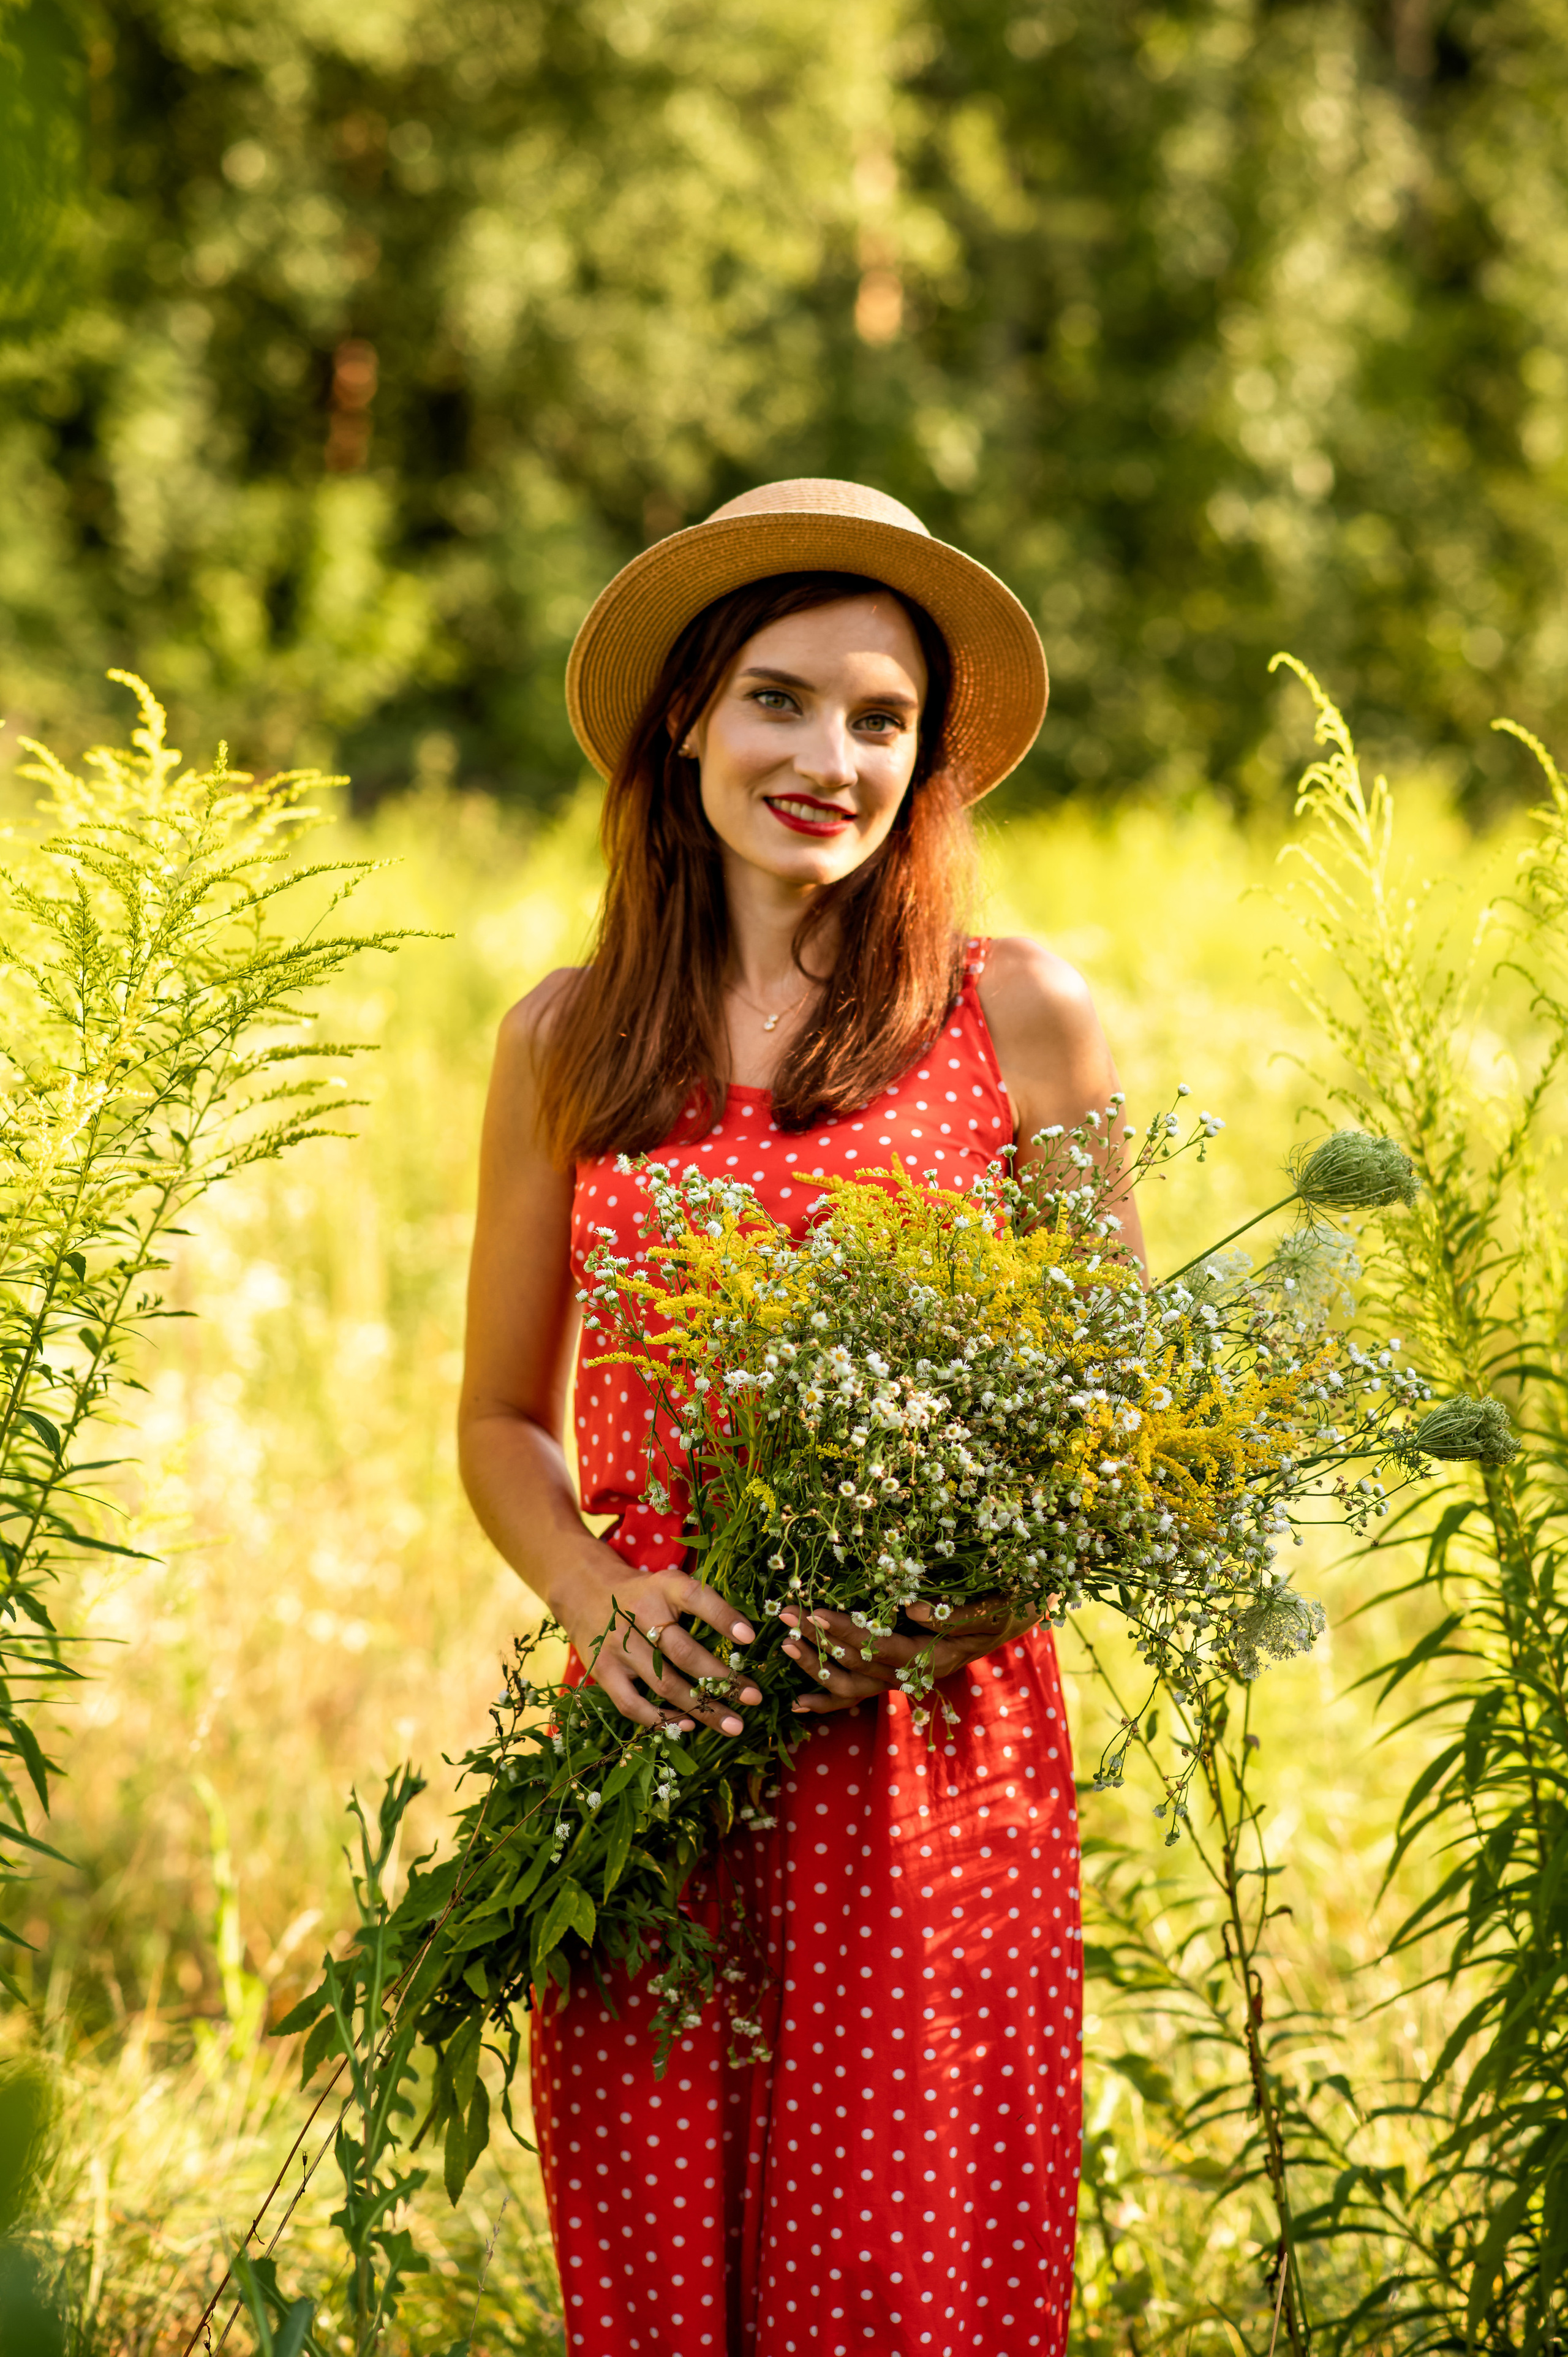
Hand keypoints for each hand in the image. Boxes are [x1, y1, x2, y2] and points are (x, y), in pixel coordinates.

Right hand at [550, 1541, 760, 1736]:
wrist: (585, 1591)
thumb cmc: (644, 1594)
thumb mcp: (669, 1583)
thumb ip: (701, 1604)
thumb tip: (747, 1639)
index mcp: (663, 1587)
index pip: (695, 1597)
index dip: (723, 1617)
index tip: (750, 1637)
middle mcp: (640, 1615)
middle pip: (684, 1652)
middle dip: (722, 1678)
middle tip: (754, 1696)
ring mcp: (619, 1646)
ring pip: (665, 1684)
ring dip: (702, 1709)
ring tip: (734, 1725)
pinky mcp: (603, 1671)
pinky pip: (632, 1704)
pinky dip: (661, 1719)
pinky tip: (689, 1727)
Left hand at [780, 1594, 1037, 1716]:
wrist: (1019, 1616)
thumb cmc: (1008, 1605)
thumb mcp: (992, 1606)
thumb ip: (953, 1613)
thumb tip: (909, 1609)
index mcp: (936, 1656)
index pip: (881, 1647)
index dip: (846, 1633)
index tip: (814, 1611)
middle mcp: (917, 1674)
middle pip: (860, 1666)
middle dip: (819, 1642)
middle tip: (784, 1616)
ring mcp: (907, 1679)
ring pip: (855, 1684)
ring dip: (817, 1667)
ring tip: (785, 1646)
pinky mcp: (900, 1675)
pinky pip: (861, 1694)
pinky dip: (829, 1700)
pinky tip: (799, 1703)